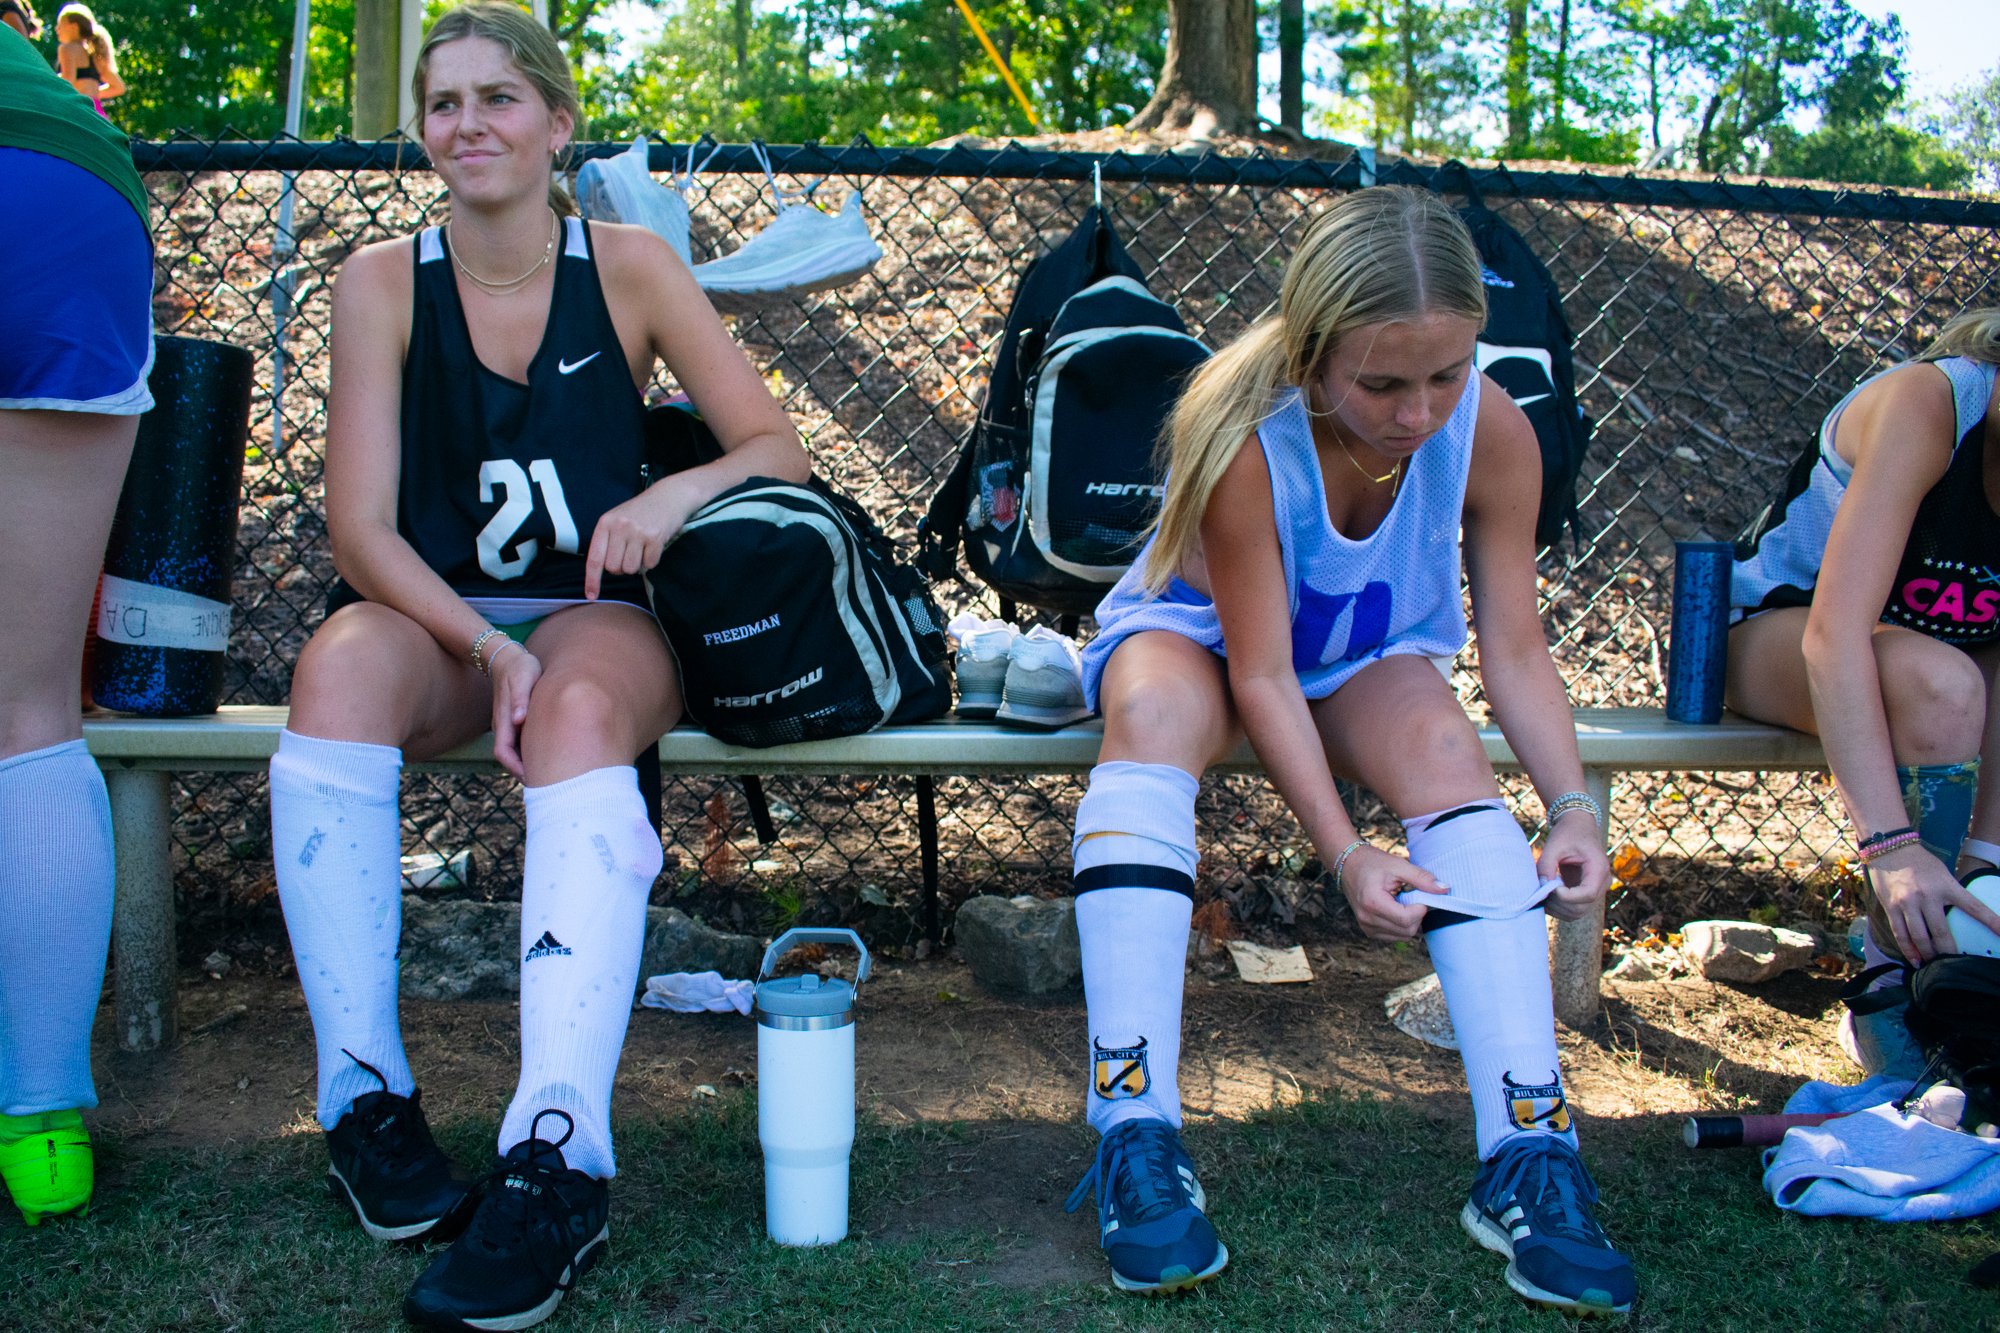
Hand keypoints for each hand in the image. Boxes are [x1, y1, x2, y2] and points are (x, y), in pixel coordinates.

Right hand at [487, 640, 541, 778]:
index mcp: (504, 721)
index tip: (533, 778)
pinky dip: (534, 752)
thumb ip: (520, 699)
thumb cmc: (519, 668)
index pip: (503, 753)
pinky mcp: (518, 722)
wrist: (510, 658)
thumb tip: (519, 719)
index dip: (516, 768)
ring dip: (531, 763)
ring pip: (518, 752)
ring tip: (554, 773)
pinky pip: (524, 743)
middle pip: (510, 759)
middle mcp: (505, 727)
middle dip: (525, 772)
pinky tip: (553, 755)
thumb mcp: (522, 678)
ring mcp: (511, 725)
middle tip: (549, 783)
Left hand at [584, 480, 693, 599]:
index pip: (595, 558)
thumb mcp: (617, 520)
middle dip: (622, 567)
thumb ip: (607, 541)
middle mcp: (619, 527)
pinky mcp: (655, 538)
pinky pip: (649, 565)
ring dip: (637, 564)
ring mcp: (638, 532)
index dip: (592, 580)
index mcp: (605, 523)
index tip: (591, 596)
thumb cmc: (640, 512)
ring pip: (631, 569)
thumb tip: (602, 570)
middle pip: (614, 568)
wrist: (668, 496)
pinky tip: (653, 545)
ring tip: (642, 547)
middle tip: (630, 552)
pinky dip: (652, 560)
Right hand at [1338, 845, 1448, 940]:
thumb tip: (1445, 889)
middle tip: (1413, 897)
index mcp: (1373, 903)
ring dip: (1410, 921)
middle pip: (1407, 931)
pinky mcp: (1369, 931)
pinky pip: (1395, 936)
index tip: (1420, 894)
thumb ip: (1422, 878)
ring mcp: (1367, 927)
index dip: (1421, 909)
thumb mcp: (1398, 865)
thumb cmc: (1373, 863)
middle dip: (1417, 916)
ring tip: (1402, 902)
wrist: (1348, 865)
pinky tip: (1397, 909)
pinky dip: (1402, 926)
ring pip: (1403, 936)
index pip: (1407, 920)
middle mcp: (1367, 919)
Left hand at [1536, 809, 1610, 921]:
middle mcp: (1602, 883)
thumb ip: (1546, 864)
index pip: (1587, 894)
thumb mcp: (1555, 844)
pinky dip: (1559, 908)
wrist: (1578, 827)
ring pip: (1577, 913)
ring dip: (1557, 908)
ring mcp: (1595, 890)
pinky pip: (1574, 909)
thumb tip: (1541, 886)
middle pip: (1582, 908)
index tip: (1550, 886)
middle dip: (1558, 903)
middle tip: (1542, 890)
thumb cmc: (1568, 833)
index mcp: (1598, 868)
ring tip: (1543, 892)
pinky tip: (1547, 894)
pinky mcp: (1586, 893)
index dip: (1567, 896)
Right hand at [1870, 843, 1999, 963]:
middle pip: (1942, 933)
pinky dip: (1908, 950)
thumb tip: (1960, 916)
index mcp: (1946, 886)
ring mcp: (1907, 903)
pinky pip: (1900, 934)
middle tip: (1954, 965)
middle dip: (1949, 952)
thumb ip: (1951, 894)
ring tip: (1934, 964)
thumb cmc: (1920, 862)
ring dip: (1928, 955)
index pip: (1974, 907)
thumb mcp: (1942, 874)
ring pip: (1920, 937)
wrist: (1889, 848)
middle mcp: (1927, 896)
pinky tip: (1915, 960)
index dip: (1991, 922)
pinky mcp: (1891, 907)